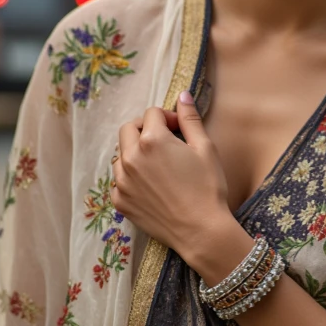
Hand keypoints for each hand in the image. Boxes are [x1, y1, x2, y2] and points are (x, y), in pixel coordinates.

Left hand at [113, 91, 233, 264]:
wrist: (201, 230)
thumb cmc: (208, 188)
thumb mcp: (205, 148)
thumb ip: (190, 118)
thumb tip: (183, 95)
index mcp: (152, 140)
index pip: (152, 113)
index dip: (168, 118)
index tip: (180, 130)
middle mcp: (130, 158)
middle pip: (129, 129)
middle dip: (145, 128)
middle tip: (166, 141)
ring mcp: (122, 182)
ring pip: (120, 154)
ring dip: (135, 152)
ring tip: (158, 164)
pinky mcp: (120, 202)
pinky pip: (118, 180)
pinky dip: (130, 177)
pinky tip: (151, 185)